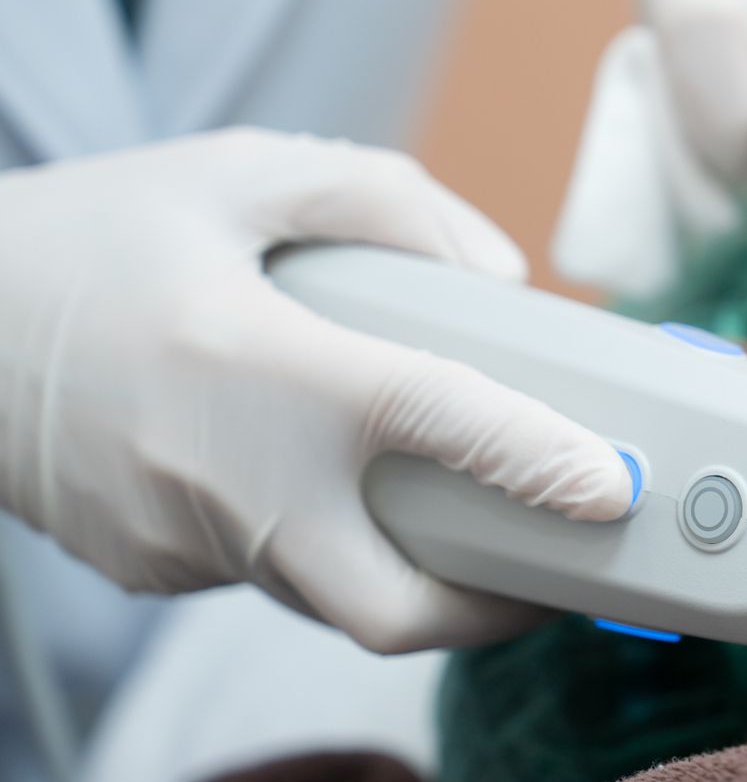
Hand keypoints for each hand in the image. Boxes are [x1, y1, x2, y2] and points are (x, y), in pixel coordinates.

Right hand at [0, 130, 634, 652]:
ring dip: (412, 564)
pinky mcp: (148, 567)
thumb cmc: (95, 233)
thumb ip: (388, 203)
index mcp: (255, 364)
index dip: (536, 461)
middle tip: (562, 556)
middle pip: (394, 610)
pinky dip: (330, 538)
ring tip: (472, 500)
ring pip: (335, 594)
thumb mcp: (243, 171)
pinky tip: (341, 478)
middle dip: (496, 609)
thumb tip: (499, 277)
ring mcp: (179, 543)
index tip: (616, 489)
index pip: (430, 423)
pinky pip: (273, 571)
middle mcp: (223, 480)